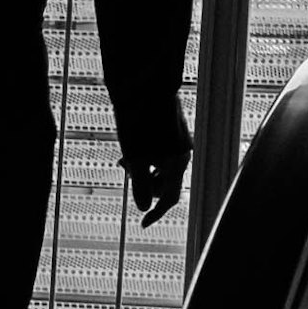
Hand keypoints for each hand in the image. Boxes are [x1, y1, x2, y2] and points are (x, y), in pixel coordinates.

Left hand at [125, 105, 192, 227]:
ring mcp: (178, 141)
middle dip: (146, 184)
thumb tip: (144, 207)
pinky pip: (162, 153)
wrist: (144, 84)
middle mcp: (182, 152)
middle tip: (126, 171)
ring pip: (162, 166)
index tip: (143, 223)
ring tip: (125, 160)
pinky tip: (132, 149)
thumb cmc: (138, 121)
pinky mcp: (172, 130)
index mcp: (177, 162)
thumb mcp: (135, 157)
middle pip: (166, 182)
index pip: (170, 197)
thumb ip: (141, 184)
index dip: (156, 213)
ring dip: (144, 170)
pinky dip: (148, 157)